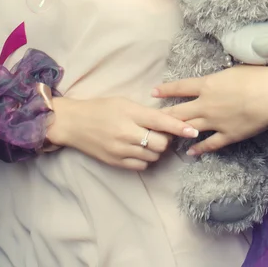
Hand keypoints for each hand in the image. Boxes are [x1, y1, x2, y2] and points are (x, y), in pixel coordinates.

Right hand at [47, 97, 198, 170]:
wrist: (73, 123)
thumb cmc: (101, 108)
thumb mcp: (125, 102)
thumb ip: (146, 112)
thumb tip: (169, 120)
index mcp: (130, 114)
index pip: (161, 121)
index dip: (179, 127)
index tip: (194, 131)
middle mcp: (127, 133)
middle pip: (160, 143)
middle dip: (166, 138)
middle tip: (161, 132)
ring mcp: (120, 150)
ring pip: (153, 156)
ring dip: (156, 149)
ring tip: (148, 139)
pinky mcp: (115, 162)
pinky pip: (141, 165)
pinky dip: (146, 158)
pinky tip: (139, 149)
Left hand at [153, 65, 267, 154]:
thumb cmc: (257, 76)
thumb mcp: (232, 71)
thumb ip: (218, 78)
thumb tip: (213, 81)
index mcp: (208, 84)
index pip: (180, 87)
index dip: (166, 90)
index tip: (153, 92)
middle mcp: (206, 104)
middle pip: (179, 111)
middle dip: (164, 116)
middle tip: (152, 121)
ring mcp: (216, 121)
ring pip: (190, 128)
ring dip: (177, 132)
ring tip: (166, 137)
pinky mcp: (228, 135)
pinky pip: (209, 144)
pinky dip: (199, 149)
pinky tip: (190, 152)